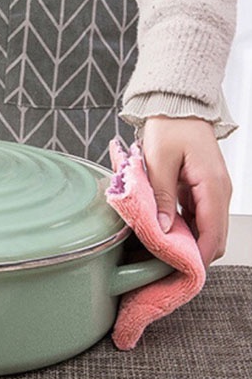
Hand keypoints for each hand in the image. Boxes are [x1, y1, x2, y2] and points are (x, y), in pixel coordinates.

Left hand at [140, 116, 232, 265]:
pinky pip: (199, 217)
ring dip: (188, 242)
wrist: (177, 107)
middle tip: (165, 266)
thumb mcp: (158, 161)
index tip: (178, 271)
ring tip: (162, 253)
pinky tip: (165, 233)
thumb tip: (163, 228)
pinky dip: (186, 228)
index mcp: (213, 187)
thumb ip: (161, 196)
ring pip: (207, 229)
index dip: (197, 257)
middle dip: (193, 255)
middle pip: (214, 237)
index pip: (212, 235)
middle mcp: (219, 192)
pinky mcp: (203, 189)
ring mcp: (213, 191)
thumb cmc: (169, 128)